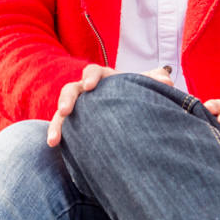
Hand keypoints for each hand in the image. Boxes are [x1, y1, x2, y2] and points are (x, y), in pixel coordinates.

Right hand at [46, 64, 173, 145]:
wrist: (130, 112)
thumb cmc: (136, 95)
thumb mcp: (145, 88)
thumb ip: (154, 82)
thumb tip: (166, 81)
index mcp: (103, 78)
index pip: (93, 72)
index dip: (91, 77)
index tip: (90, 86)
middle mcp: (87, 92)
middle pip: (72, 90)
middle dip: (67, 100)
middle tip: (64, 111)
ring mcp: (79, 109)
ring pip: (62, 114)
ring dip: (56, 125)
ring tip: (53, 140)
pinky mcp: (74, 125)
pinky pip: (62, 128)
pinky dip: (58, 135)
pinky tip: (54, 147)